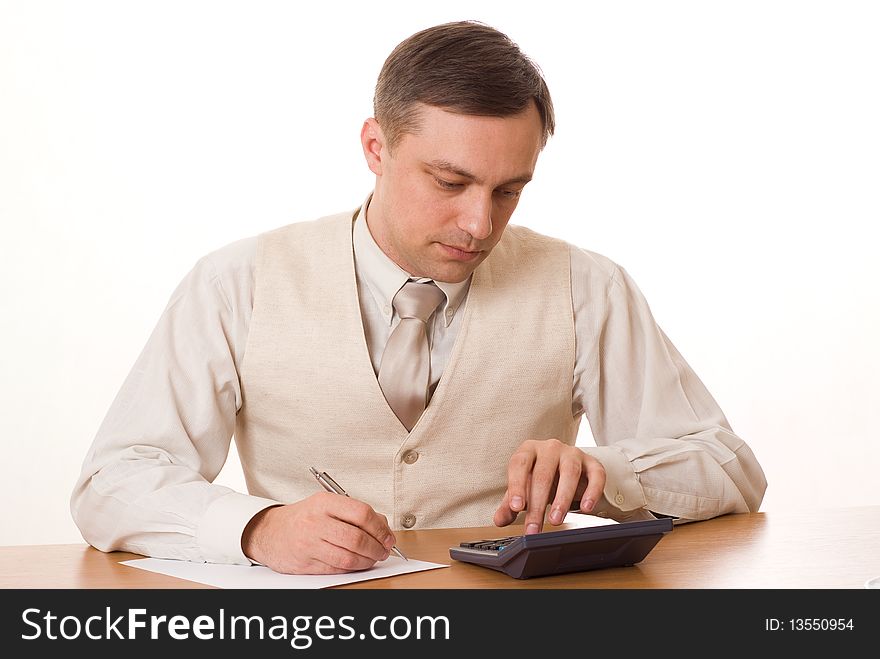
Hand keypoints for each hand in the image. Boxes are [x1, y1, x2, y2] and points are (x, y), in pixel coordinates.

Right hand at [241, 492, 396, 573]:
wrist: (270, 532)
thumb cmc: (303, 518)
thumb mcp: (327, 505)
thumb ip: (355, 513)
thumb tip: (383, 527)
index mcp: (324, 502)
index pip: (362, 514)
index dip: (380, 528)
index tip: (388, 536)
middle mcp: (316, 522)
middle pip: (357, 539)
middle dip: (377, 548)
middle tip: (384, 551)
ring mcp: (310, 544)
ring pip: (349, 558)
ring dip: (367, 561)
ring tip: (372, 558)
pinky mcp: (306, 563)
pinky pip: (337, 569)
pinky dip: (352, 568)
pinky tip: (357, 564)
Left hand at [493, 438, 605, 533]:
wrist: (566, 466)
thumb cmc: (540, 476)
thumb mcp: (523, 488)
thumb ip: (510, 504)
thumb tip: (499, 520)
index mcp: (528, 450)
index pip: (519, 464)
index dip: (517, 486)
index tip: (517, 508)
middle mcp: (550, 447)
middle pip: (543, 474)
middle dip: (538, 504)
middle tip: (534, 528)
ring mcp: (572, 453)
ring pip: (569, 473)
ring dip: (562, 499)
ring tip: (555, 520)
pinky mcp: (592, 463)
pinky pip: (596, 475)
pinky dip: (592, 492)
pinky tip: (586, 508)